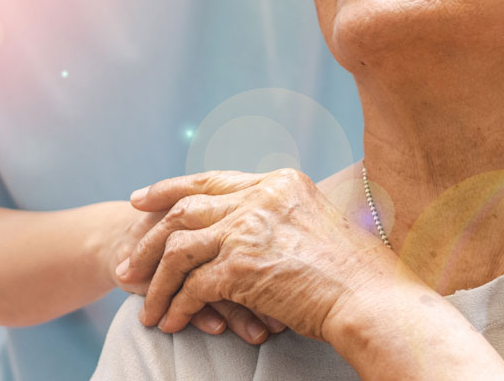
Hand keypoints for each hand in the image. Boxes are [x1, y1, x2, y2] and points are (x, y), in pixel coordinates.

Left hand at [118, 168, 400, 341]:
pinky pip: (192, 287)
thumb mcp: (321, 225)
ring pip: (179, 249)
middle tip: (127, 258)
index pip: (211, 181)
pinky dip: (176, 306)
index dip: (170, 190)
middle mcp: (260, 198)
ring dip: (155, 279)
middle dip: (148, 235)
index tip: (142, 200)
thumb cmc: (363, 275)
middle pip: (184, 209)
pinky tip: (169, 322)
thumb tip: (261, 228)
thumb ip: (285, 217)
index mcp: (279, 182)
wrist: (376, 302)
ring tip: (142, 302)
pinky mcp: (242, 267)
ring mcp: (249, 230)